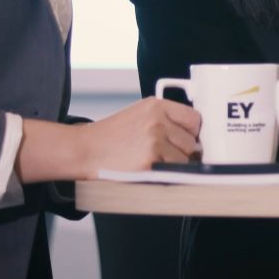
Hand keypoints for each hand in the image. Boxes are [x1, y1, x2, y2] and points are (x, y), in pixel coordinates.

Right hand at [74, 97, 201, 174]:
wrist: (84, 150)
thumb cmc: (110, 136)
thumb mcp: (138, 114)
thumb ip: (165, 118)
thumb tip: (193, 133)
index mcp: (156, 106)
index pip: (194, 118)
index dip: (194, 132)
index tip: (190, 139)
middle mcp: (157, 121)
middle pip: (192, 140)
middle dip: (185, 150)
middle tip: (167, 154)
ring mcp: (154, 141)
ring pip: (185, 158)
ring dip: (175, 164)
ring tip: (155, 161)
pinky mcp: (150, 162)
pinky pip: (172, 171)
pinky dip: (165, 173)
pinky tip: (150, 168)